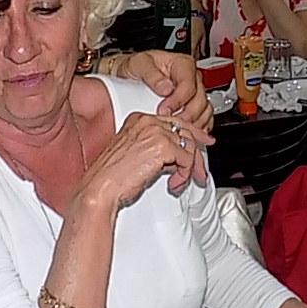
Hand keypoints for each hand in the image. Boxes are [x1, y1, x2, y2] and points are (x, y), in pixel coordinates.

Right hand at [77, 112, 211, 209]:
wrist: (102, 188)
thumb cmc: (112, 178)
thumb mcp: (136, 156)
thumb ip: (156, 149)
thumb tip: (177, 157)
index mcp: (139, 120)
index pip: (174, 121)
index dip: (193, 133)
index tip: (205, 141)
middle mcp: (148, 121)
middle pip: (186, 132)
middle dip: (196, 155)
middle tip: (200, 171)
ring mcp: (156, 132)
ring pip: (189, 146)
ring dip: (188, 169)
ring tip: (179, 183)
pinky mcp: (163, 146)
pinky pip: (187, 159)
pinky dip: (184, 175)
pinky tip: (173, 184)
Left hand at [118, 49, 214, 137]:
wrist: (131, 74)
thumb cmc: (136, 67)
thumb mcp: (138, 64)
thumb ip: (151, 74)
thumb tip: (166, 88)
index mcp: (182, 64)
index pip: (189, 85)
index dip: (178, 101)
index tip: (163, 110)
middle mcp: (191, 77)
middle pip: (199, 100)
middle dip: (185, 115)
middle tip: (169, 122)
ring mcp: (194, 91)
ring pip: (204, 110)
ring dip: (193, 123)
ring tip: (176, 129)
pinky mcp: (193, 104)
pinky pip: (204, 117)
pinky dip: (198, 126)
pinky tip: (187, 132)